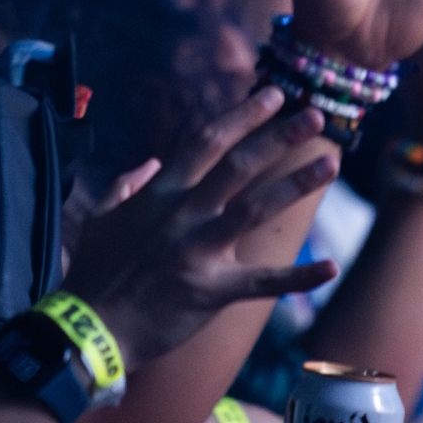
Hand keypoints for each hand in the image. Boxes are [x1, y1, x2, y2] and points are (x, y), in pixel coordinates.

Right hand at [63, 85, 340, 370]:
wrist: (90, 327)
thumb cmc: (92, 272)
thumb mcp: (100, 217)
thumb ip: (126, 185)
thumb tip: (149, 163)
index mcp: (159, 194)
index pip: (206, 141)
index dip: (242, 115)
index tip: (271, 95)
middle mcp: (183, 214)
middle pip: (239, 165)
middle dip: (278, 136)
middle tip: (314, 115)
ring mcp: (198, 251)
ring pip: (256, 209)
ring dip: (296, 185)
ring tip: (331, 164)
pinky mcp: (211, 290)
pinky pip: (262, 281)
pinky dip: (298, 276)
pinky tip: (330, 267)